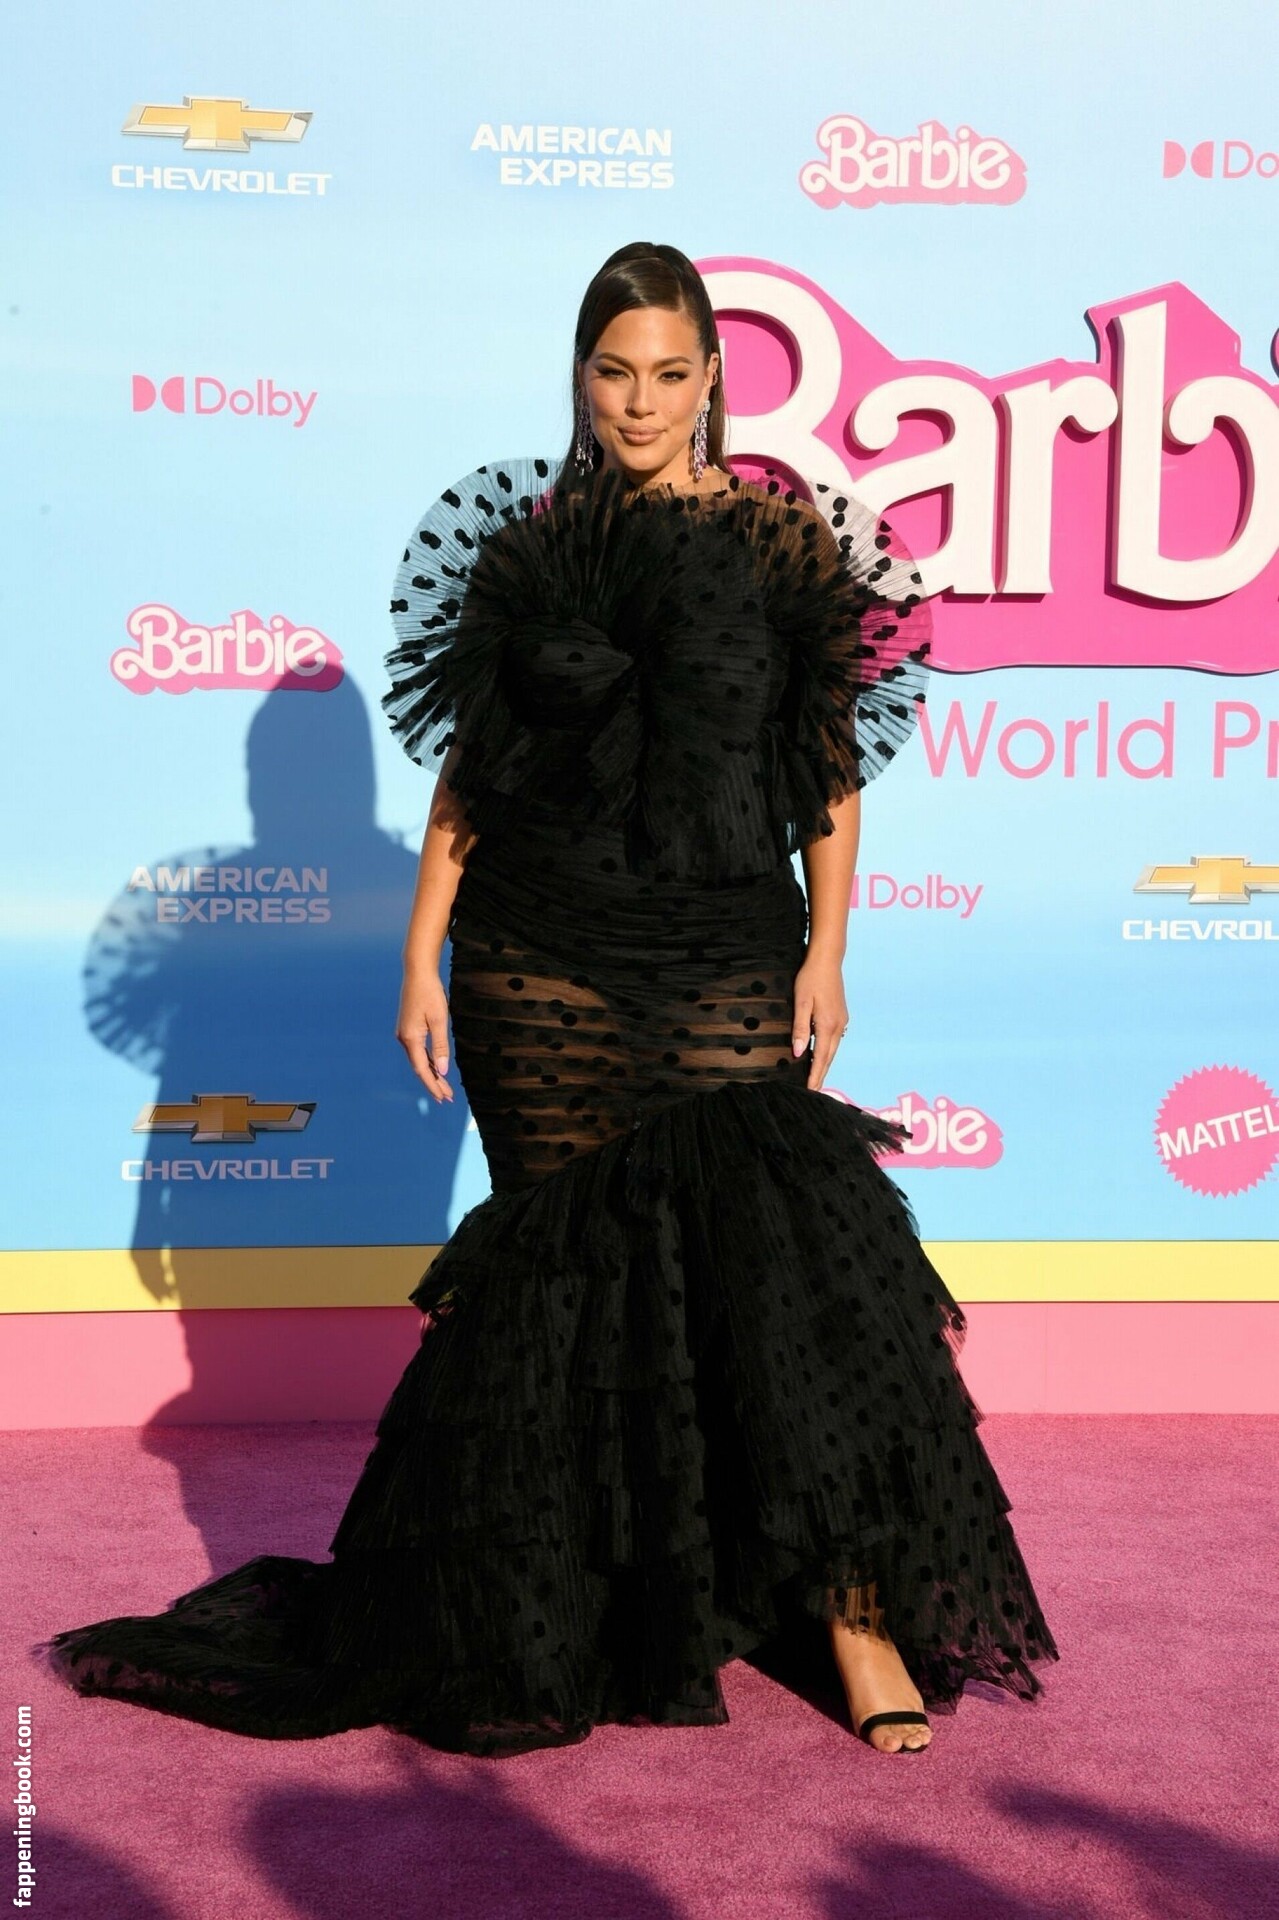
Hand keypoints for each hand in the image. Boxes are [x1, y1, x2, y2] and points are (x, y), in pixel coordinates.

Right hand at [396, 963, 454, 1102]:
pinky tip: (437, 1068)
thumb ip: (441, 1045)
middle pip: (420, 1068)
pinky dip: (429, 1062)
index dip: (433, 1085)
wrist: (417, 972)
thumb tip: (443, 1070)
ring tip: (445, 1087)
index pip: (423, 1070)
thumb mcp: (439, 1019)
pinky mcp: (409, 1028)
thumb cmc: (430, 993)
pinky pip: (419, 1051)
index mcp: (410, 1039)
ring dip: (432, 1074)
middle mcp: (404, 1039)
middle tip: (448, 1098)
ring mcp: (405, 1034)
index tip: (444, 1098)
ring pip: (419, 1060)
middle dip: (434, 1083)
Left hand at [791, 948, 848, 1091]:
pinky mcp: (840, 1016)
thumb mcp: (801, 1003)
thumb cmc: (811, 979)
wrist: (827, 960)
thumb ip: (800, 1029)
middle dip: (821, 1074)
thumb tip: (799, 1053)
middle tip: (814, 1091)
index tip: (810, 1090)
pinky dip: (827, 1051)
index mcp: (828, 1025)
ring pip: (833, 1048)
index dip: (815, 1075)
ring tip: (816, 1077)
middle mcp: (838, 1026)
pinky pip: (833, 1039)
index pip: (821, 1057)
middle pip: (829, 1057)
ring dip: (824, 1063)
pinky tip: (820, 1054)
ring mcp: (841, 1021)